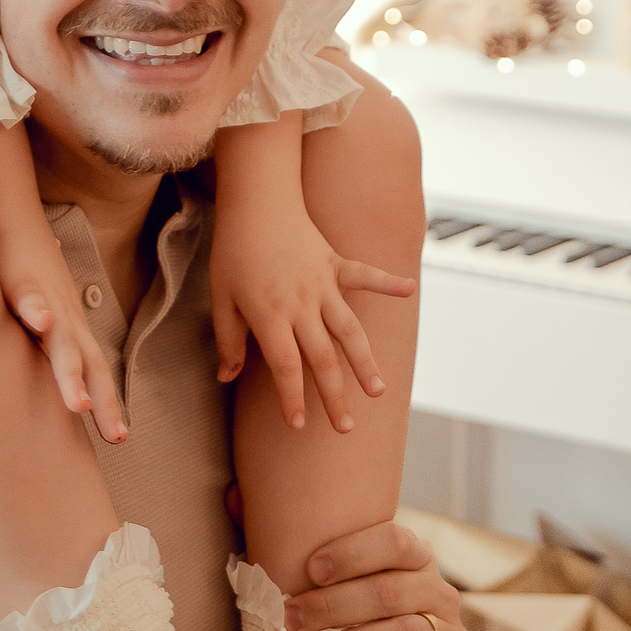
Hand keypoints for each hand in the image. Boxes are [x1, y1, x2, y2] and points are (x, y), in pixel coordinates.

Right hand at [0, 222, 127, 447]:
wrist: (10, 212)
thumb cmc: (21, 267)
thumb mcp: (36, 311)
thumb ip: (39, 342)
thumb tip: (40, 371)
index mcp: (68, 327)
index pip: (94, 370)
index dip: (106, 403)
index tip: (120, 438)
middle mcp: (64, 317)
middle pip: (88, 362)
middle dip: (101, 400)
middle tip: (117, 436)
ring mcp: (45, 298)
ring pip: (61, 338)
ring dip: (70, 370)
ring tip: (77, 403)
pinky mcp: (18, 277)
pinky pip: (29, 294)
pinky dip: (36, 309)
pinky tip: (41, 322)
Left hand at [210, 206, 415, 432]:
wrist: (255, 203)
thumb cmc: (233, 252)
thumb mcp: (221, 298)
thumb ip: (228, 340)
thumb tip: (226, 377)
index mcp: (270, 314)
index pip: (285, 367)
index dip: (292, 398)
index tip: (298, 425)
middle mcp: (301, 304)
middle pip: (322, 358)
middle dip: (334, 396)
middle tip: (345, 428)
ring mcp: (322, 284)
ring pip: (349, 330)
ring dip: (364, 362)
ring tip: (377, 391)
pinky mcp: (335, 264)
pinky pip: (365, 274)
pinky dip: (387, 281)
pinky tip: (409, 290)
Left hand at [283, 519, 470, 630]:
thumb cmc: (364, 618)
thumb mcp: (352, 583)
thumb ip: (312, 556)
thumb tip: (241, 506)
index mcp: (416, 558)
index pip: (394, 541)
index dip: (353, 552)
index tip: (311, 570)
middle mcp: (438, 591)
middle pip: (389, 591)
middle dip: (334, 606)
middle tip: (292, 621)